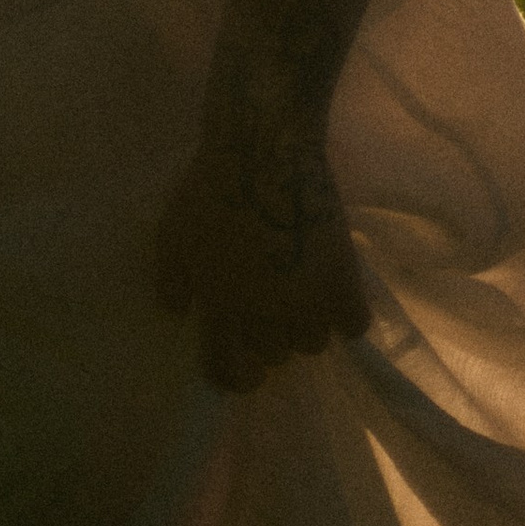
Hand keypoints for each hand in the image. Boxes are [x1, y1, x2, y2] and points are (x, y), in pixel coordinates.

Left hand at [155, 106, 368, 392]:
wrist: (264, 146)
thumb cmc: (210, 189)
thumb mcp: (170, 238)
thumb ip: (172, 284)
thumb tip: (182, 314)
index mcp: (222, 313)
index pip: (227, 373)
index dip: (234, 379)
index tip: (245, 370)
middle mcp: (265, 318)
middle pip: (274, 356)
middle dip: (268, 337)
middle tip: (268, 305)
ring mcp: (307, 300)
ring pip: (312, 342)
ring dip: (304, 325)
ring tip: (301, 294)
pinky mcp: (343, 276)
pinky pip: (354, 323)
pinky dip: (346, 316)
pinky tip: (336, 296)